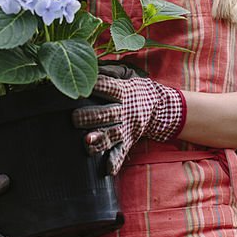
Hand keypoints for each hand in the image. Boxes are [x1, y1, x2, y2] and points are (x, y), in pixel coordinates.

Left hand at [72, 65, 186, 174]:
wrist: (161, 107)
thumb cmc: (136, 89)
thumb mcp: (128, 75)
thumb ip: (111, 71)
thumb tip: (93, 66)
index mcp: (124, 92)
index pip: (110, 88)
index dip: (98, 86)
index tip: (83, 87)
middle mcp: (126, 111)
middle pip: (108, 114)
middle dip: (91, 117)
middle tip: (75, 118)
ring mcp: (127, 128)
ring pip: (113, 135)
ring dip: (100, 139)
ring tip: (87, 142)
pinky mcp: (129, 141)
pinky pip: (122, 153)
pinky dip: (115, 162)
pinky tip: (107, 170)